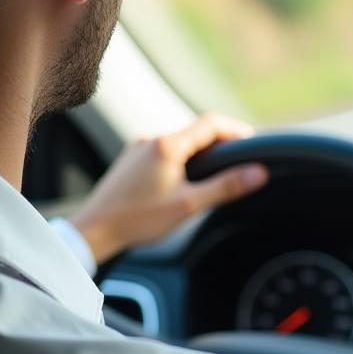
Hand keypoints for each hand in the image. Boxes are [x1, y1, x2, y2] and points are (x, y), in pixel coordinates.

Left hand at [68, 113, 267, 263]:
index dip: (235, 130)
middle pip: (195, 131)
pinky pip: (163, 151)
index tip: (251, 141)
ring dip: (198, 151)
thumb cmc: (138, 219)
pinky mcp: (130, 161)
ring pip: (178, 142)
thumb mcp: (188, 205)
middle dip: (219, 141)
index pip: (210, 123)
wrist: (94, 230)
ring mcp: (138, 149)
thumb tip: (258, 173)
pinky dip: (180, 158)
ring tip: (214, 171)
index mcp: (168, 146)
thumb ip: (225, 187)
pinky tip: (182, 180)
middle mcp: (152, 141)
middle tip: (238, 158)